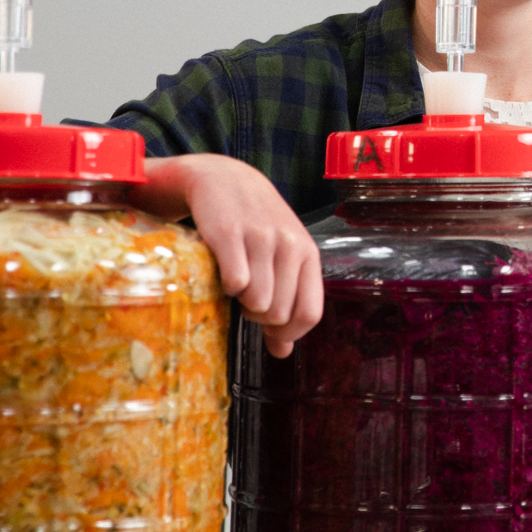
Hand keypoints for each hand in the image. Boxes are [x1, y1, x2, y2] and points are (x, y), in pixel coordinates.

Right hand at [133, 155, 324, 356]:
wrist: (224, 178)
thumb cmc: (256, 225)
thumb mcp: (282, 258)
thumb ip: (288, 301)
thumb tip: (282, 353)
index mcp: (308, 254)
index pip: (310, 313)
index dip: (287, 332)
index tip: (269, 331)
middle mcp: (290, 245)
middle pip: (278, 313)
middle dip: (258, 318)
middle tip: (245, 299)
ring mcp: (262, 238)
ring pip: (257, 302)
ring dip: (240, 304)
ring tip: (235, 285)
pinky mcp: (230, 234)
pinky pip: (235, 282)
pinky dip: (225, 287)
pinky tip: (221, 274)